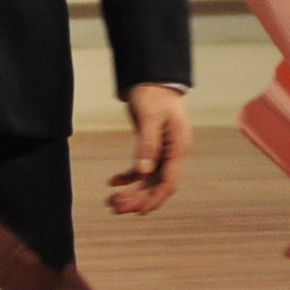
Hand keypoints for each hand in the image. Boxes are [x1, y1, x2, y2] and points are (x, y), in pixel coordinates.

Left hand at [105, 85, 191, 216]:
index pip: (169, 182)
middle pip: (157, 185)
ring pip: (148, 181)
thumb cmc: (153, 94)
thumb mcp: (150, 118)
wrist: (152, 77)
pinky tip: (112, 182)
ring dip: (132, 192)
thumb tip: (141, 173)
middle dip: (138, 199)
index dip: (153, 199)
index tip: (137, 211)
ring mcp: (164, 152)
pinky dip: (127, 178)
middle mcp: (174, 153)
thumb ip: (147, 145)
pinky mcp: (152, 147)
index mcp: (179, 148)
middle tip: (113, 207)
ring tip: (110, 201)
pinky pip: (141, 170)